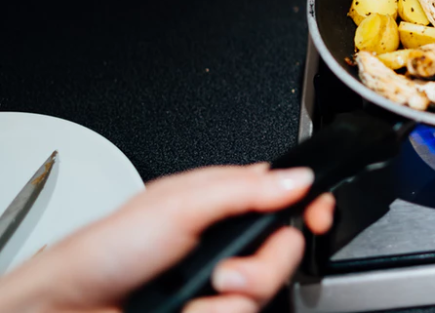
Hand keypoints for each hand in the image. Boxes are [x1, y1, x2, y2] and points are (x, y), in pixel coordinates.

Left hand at [0, 164, 335, 312]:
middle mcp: (228, 240)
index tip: (319, 215)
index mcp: (225, 199)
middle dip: (263, 266)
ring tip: (200, 292)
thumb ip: (244, 189)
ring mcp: (220, 283)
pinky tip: (187, 308)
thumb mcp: (180, 204)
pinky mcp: (212, 312)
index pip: (288, 196)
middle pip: (285, 249)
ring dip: (232, 298)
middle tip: (229, 271)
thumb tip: (298, 178)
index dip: (311, 205)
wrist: (72, 308)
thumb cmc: (109, 248)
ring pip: (265, 291)